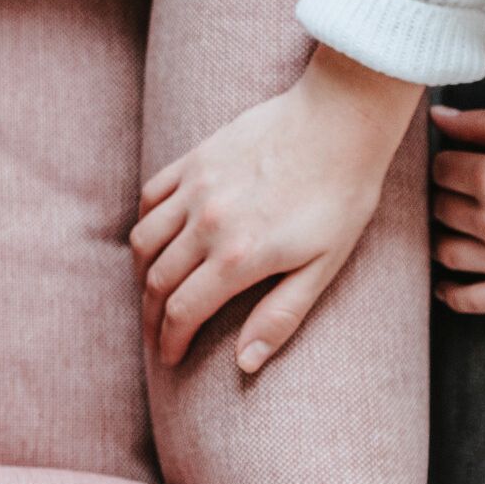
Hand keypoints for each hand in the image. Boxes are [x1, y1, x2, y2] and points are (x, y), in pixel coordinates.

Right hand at [132, 46, 422, 372]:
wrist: (341, 119)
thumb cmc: (342, 196)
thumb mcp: (324, 267)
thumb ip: (281, 316)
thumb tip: (245, 363)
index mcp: (239, 257)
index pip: (183, 311)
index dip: (169, 341)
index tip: (168, 358)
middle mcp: (207, 224)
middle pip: (157, 282)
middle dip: (151, 317)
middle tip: (155, 336)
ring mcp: (196, 188)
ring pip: (145, 242)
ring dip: (142, 274)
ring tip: (152, 292)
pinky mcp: (195, 159)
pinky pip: (152, 197)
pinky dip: (146, 224)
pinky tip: (156, 238)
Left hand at [430, 104, 484, 312]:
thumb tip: (438, 118)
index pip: (441, 169)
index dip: (451, 163)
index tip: (464, 164)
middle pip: (441, 209)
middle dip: (451, 196)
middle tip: (469, 193)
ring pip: (445, 251)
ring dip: (447, 237)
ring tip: (462, 228)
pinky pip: (469, 301)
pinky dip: (450, 293)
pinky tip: (447, 282)